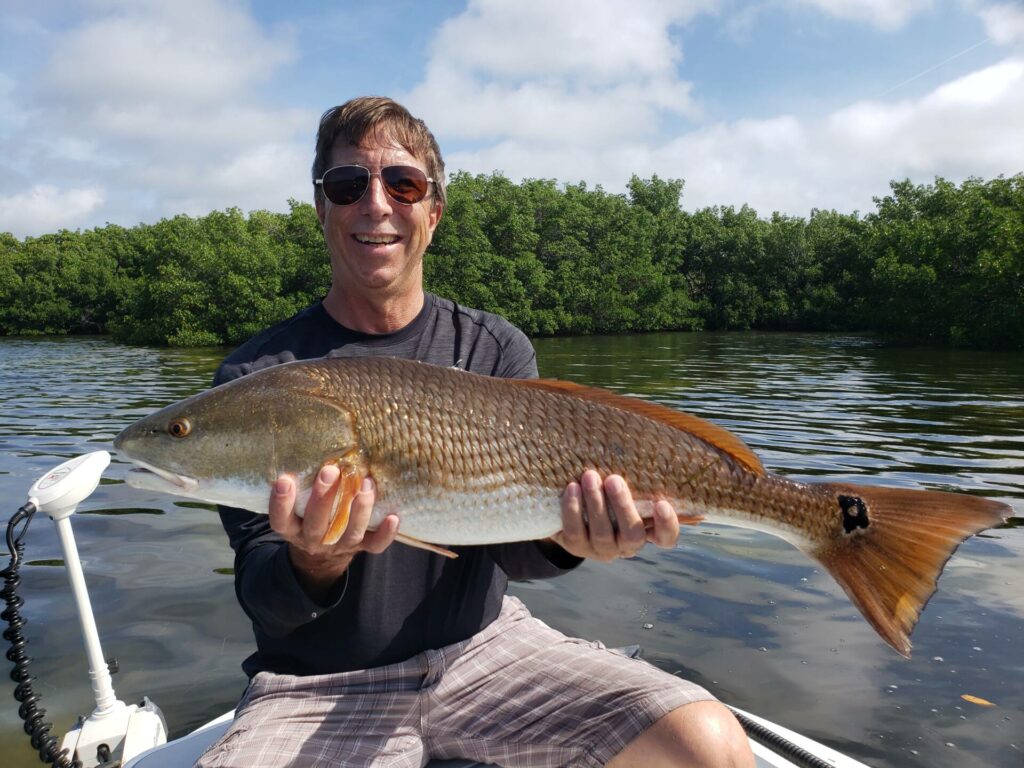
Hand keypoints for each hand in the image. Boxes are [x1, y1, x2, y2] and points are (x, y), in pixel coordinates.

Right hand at [269, 465, 398, 595]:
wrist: (323, 556)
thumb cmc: (309, 515)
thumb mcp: (296, 505)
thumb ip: (300, 485)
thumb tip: (308, 444)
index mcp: (293, 529)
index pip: (281, 520)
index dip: (280, 503)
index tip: (284, 479)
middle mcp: (313, 540)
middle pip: (316, 524)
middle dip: (323, 498)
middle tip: (330, 470)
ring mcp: (339, 546)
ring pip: (349, 533)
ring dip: (359, 509)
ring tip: (366, 483)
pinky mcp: (361, 548)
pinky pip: (375, 546)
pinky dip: (385, 534)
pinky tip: (393, 517)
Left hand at [551, 470, 679, 560]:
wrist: (572, 508)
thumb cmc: (609, 488)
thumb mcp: (623, 484)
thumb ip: (636, 474)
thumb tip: (640, 435)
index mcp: (646, 530)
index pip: (666, 537)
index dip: (666, 524)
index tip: (662, 503)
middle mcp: (626, 544)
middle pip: (632, 535)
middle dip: (623, 506)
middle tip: (614, 479)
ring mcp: (602, 549)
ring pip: (602, 533)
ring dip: (596, 503)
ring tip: (590, 476)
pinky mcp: (577, 546)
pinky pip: (575, 532)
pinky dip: (573, 509)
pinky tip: (572, 488)